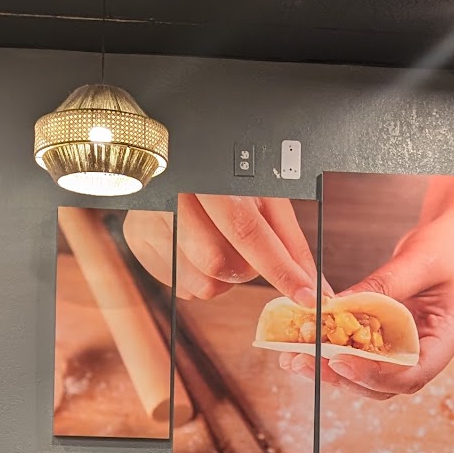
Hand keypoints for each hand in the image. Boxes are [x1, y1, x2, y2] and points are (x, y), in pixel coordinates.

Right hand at [124, 195, 317, 302]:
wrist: (174, 157)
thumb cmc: (225, 178)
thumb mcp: (262, 195)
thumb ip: (289, 242)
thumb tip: (317, 286)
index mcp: (211, 177)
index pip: (248, 231)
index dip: (280, 269)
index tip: (306, 295)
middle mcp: (174, 194)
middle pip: (218, 263)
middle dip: (244, 270)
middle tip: (245, 250)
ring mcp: (149, 218)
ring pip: (199, 282)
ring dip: (223, 279)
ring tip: (220, 247)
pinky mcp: (136, 239)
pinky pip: (181, 287)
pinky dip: (200, 279)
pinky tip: (197, 251)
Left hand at [286, 179, 453, 399]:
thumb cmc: (451, 245)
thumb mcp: (420, 259)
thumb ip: (384, 285)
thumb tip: (339, 307)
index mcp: (446, 339)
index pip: (412, 373)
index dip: (375, 375)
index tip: (340, 361)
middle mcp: (426, 350)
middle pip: (385, 384)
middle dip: (344, 377)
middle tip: (306, 362)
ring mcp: (407, 345)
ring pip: (369, 374)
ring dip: (333, 370)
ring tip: (297, 358)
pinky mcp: (389, 335)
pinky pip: (361, 351)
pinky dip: (335, 349)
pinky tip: (308, 340)